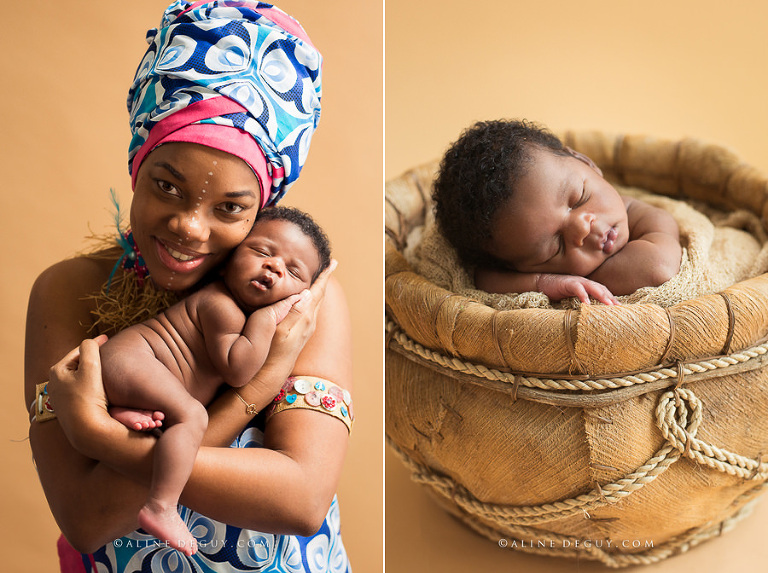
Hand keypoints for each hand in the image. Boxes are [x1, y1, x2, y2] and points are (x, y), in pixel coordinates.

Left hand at [47, 335, 110, 455]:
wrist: (86, 430)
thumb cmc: (88, 398)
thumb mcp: (90, 366)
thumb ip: (90, 347)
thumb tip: (92, 341)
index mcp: (56, 370)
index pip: (79, 351)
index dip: (94, 344)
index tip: (108, 339)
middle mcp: (54, 383)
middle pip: (78, 364)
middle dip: (91, 359)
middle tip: (107, 355)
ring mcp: (60, 397)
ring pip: (79, 378)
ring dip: (91, 373)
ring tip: (105, 372)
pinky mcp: (68, 409)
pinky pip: (81, 390)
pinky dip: (90, 386)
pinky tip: (100, 389)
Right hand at [253, 260, 336, 383]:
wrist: (271, 374)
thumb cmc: (270, 351)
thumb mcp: (279, 329)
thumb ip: (292, 310)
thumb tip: (307, 293)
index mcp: (305, 317)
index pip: (318, 291)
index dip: (325, 276)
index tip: (333, 262)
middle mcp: (309, 322)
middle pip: (320, 295)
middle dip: (324, 279)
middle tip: (330, 265)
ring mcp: (306, 328)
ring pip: (316, 302)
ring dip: (319, 288)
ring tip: (321, 277)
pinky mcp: (302, 333)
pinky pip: (311, 309)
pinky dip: (313, 298)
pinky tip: (308, 298)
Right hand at [538, 273, 618, 304]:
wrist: (542, 282)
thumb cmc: (558, 291)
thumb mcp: (573, 297)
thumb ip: (583, 302)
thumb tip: (592, 314)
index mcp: (587, 286)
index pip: (603, 291)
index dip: (612, 299)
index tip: (620, 309)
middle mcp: (584, 282)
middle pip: (602, 289)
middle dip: (611, 298)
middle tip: (619, 308)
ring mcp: (577, 281)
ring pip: (593, 287)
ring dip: (602, 296)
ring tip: (609, 305)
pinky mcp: (567, 283)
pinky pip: (578, 288)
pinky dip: (583, 295)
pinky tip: (587, 304)